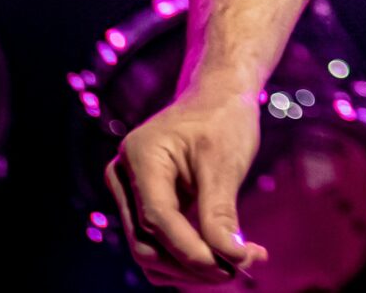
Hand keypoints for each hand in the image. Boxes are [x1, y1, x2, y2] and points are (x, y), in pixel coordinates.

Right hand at [105, 84, 269, 285]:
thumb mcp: (225, 161)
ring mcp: (130, 194)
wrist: (217, 96)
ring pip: (150, 252)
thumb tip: (232, 258)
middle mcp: (124, 178)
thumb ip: (221, 211)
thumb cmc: (223, 119)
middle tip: (241, 270)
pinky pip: (159, 244)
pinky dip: (188, 258)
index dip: (190, 249)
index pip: (157, 218)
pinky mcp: (144, 206)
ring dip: (190, 269)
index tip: (229, 266)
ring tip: (239, 265)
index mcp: (140, 157)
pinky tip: (225, 258)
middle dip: (192, 265)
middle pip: (147, 243)